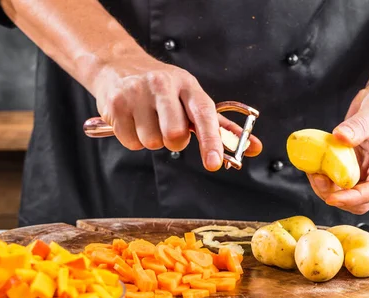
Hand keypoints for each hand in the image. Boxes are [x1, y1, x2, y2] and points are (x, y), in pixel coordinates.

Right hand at [92, 56, 261, 170]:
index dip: (211, 141)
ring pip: (152, 142)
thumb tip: (254, 148)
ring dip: (153, 140)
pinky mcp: (114, 105)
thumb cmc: (165, 88)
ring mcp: (136, 94)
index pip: (204, 115)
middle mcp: (162, 85)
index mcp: (188, 85)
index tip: (214, 163)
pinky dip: (134, 140)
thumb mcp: (193, 98)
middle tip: (171, 129)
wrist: (119, 65)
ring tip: (149, 120)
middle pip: (174, 135)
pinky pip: (131, 143)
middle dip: (175, 142)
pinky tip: (134, 121)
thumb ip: (222, 128)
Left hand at [307, 80, 368, 213]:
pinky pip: (337, 176)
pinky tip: (314, 165)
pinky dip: (324, 174)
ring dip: (327, 187)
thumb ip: (359, 127)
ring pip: (346, 191)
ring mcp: (366, 168)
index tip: (333, 198)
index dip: (353, 198)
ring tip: (313, 172)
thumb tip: (340, 137)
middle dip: (337, 195)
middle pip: (360, 200)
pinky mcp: (352, 161)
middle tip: (318, 179)